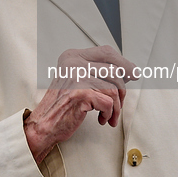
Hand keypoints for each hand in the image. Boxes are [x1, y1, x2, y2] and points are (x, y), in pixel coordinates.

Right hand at [24, 46, 137, 163]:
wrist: (45, 124)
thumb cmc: (62, 105)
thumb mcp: (78, 81)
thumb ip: (97, 73)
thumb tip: (128, 70)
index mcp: (72, 56)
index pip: (106, 52)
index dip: (123, 63)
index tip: (133, 73)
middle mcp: (73, 63)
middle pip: (114, 70)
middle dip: (122, 90)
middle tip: (121, 102)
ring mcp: (77, 77)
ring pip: (113, 89)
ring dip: (116, 107)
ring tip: (108, 115)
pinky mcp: (80, 93)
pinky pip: (108, 103)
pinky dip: (108, 113)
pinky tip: (101, 118)